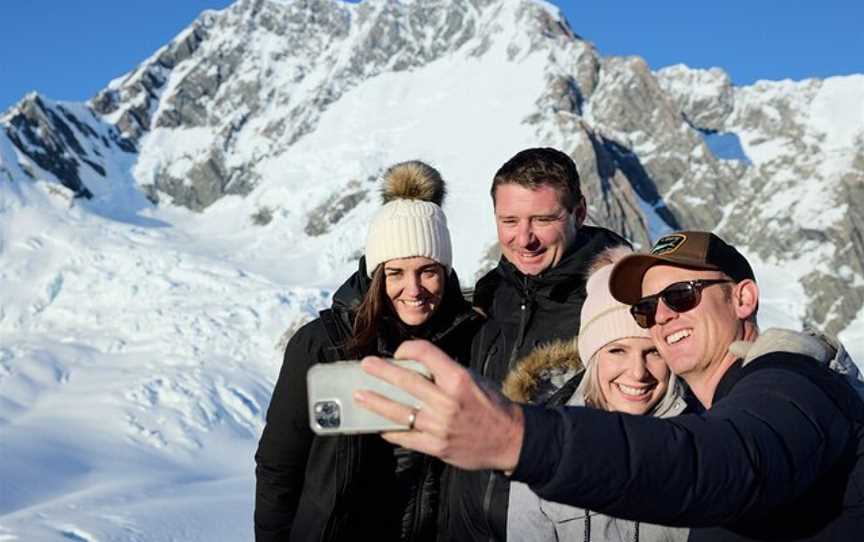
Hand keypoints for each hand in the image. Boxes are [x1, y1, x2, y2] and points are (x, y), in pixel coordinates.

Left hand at [354, 339, 523, 471]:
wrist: (511, 440)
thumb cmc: (493, 406)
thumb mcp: (475, 379)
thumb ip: (447, 373)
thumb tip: (419, 367)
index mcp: (458, 379)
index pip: (426, 354)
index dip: (408, 348)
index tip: (399, 352)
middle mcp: (447, 401)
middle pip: (406, 381)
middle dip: (381, 371)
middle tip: (366, 365)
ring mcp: (440, 426)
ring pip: (400, 412)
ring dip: (376, 402)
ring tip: (360, 395)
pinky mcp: (437, 447)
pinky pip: (406, 438)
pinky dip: (391, 431)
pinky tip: (378, 425)